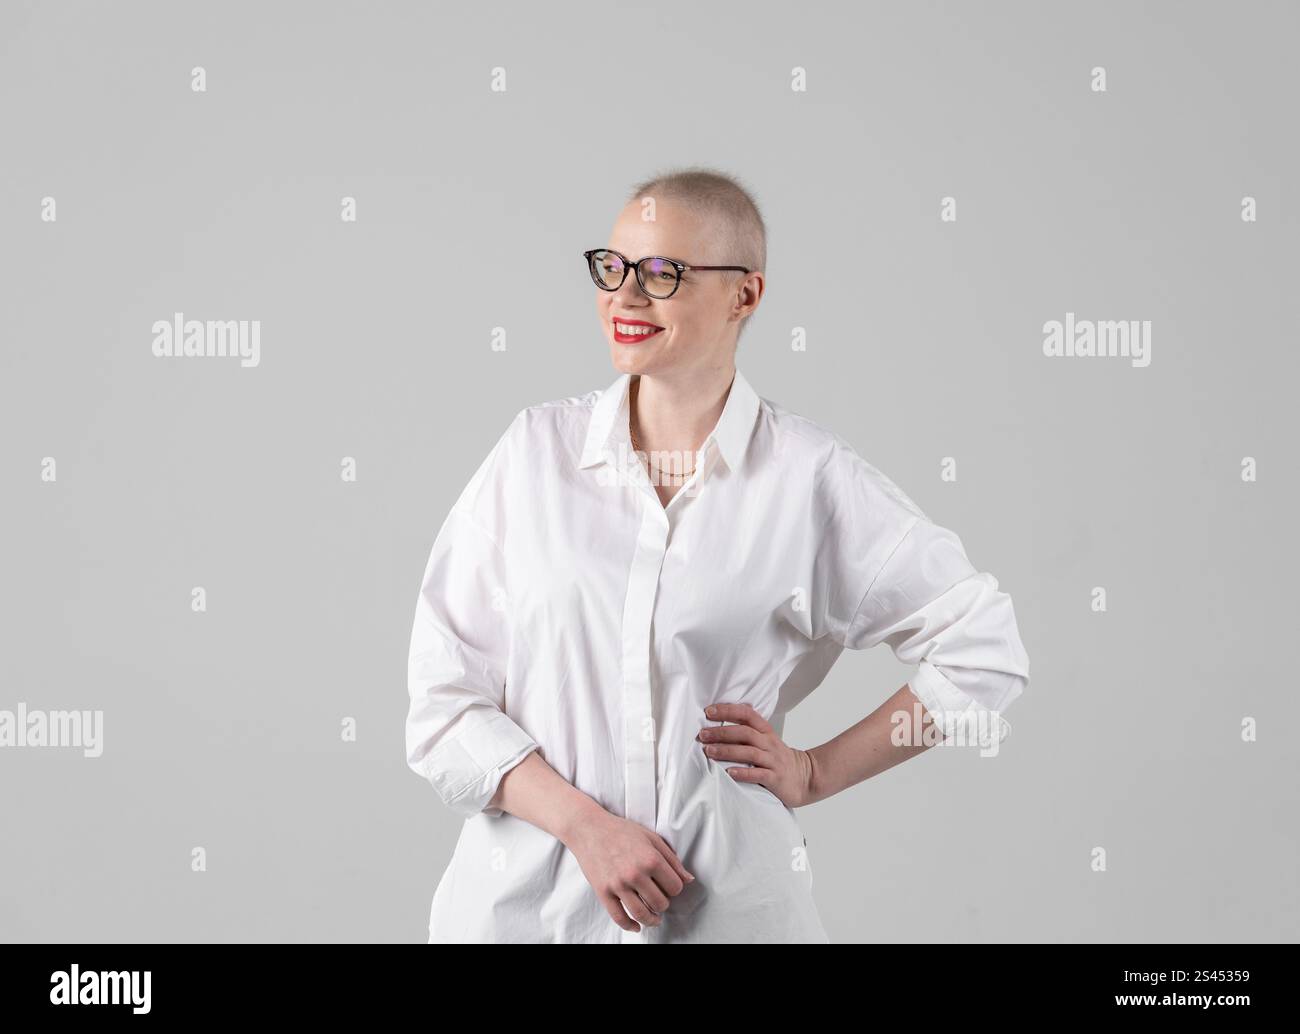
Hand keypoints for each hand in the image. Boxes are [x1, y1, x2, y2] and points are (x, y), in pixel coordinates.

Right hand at [562, 807, 694, 933]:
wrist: (589, 828)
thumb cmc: (621, 830)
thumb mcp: (651, 838)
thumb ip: (672, 860)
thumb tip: (689, 880)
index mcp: (651, 859)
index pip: (675, 887)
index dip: (675, 888)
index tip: (669, 887)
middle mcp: (636, 873)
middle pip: (660, 903)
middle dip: (663, 904)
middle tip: (660, 899)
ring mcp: (618, 884)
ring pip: (642, 914)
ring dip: (651, 920)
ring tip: (654, 918)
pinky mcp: (603, 892)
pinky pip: (619, 917)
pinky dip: (629, 926)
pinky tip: (635, 926)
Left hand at [697, 702, 815, 808]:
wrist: (806, 778)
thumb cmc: (779, 759)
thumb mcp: (767, 740)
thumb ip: (748, 732)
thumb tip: (718, 724)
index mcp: (766, 732)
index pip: (747, 714)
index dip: (728, 710)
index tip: (709, 711)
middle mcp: (769, 743)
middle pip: (745, 733)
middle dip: (722, 732)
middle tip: (702, 734)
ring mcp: (773, 761)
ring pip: (749, 752)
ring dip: (727, 751)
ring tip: (709, 751)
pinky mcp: (775, 778)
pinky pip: (758, 774)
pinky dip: (743, 773)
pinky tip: (729, 773)